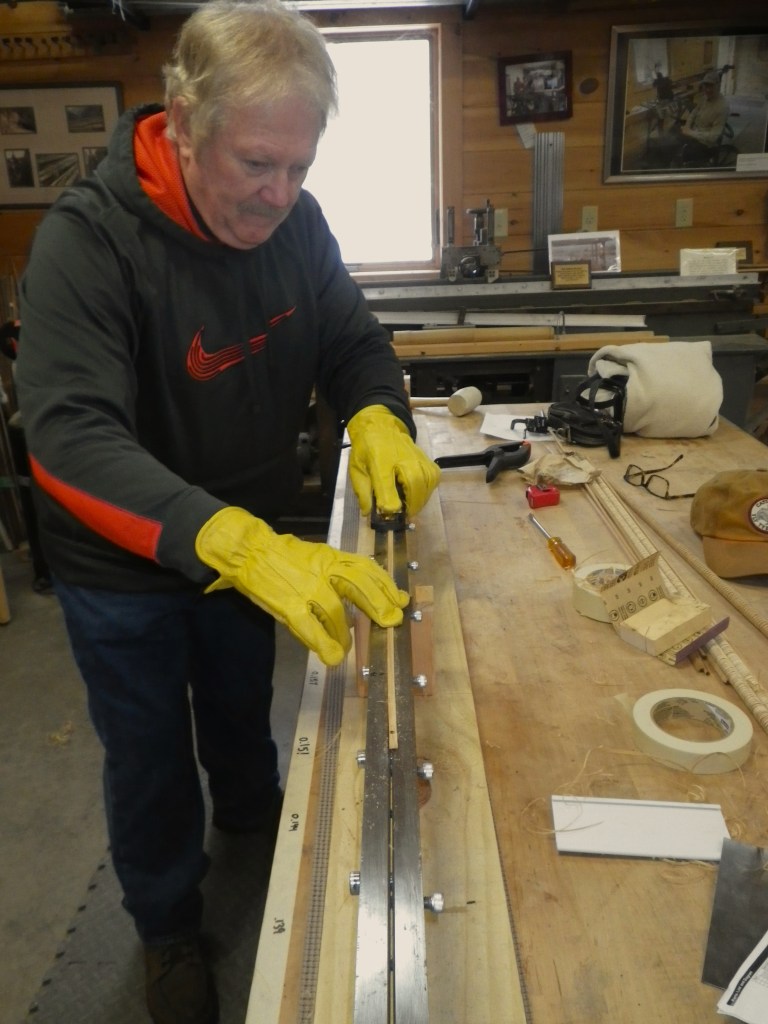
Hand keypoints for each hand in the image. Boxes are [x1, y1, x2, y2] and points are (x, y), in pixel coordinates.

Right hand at [195, 507, 408, 665]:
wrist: (248, 550)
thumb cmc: (283, 556)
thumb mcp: (315, 555)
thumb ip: (337, 570)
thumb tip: (365, 588)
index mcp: (330, 556)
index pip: (365, 568)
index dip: (386, 585)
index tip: (401, 600)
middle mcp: (322, 570)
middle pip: (358, 585)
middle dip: (378, 605)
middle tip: (392, 622)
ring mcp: (305, 588)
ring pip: (336, 612)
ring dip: (345, 633)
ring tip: (346, 647)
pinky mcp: (288, 605)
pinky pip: (310, 627)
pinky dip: (324, 643)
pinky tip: (332, 656)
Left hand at [347, 405, 440, 516]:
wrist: (381, 427)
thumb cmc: (367, 450)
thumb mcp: (356, 469)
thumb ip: (362, 491)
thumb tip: (368, 513)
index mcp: (379, 460)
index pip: (387, 484)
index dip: (389, 504)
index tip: (390, 514)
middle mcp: (402, 458)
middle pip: (413, 485)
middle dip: (410, 505)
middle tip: (403, 516)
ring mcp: (418, 458)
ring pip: (426, 483)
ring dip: (420, 501)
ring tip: (410, 509)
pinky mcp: (428, 460)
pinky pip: (433, 479)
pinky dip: (427, 491)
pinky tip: (418, 496)